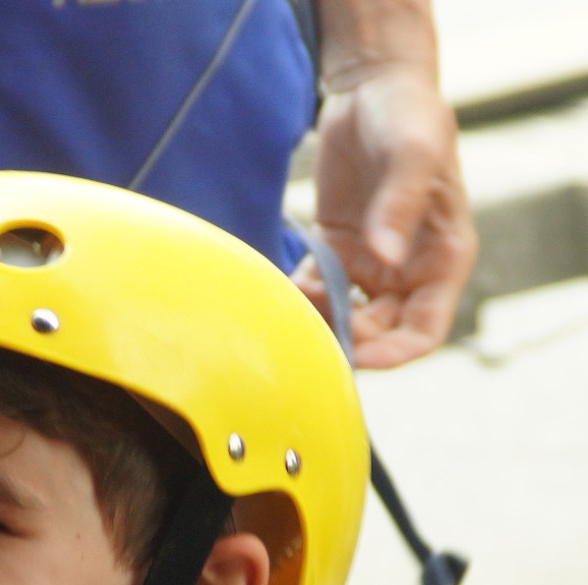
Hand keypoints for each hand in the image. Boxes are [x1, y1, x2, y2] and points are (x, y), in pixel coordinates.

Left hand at [293, 66, 477, 368]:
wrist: (372, 87)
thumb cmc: (409, 115)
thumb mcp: (414, 153)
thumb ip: (399, 206)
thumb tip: (385, 258)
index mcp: (443, 259)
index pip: (425, 330)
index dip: (395, 354)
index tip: (360, 356)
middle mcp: (408, 270)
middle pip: (380, 333)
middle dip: (349, 341)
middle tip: (314, 337)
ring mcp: (371, 263)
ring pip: (345, 317)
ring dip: (321, 322)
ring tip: (296, 309)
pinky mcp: (336, 250)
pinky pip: (315, 289)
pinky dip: (299, 298)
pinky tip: (283, 291)